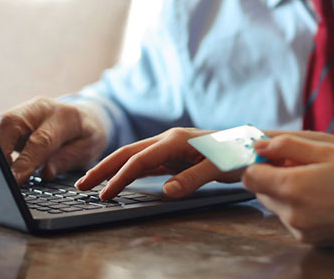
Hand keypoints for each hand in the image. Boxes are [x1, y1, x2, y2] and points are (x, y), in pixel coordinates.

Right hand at [0, 96, 107, 184]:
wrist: (83, 118)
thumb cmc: (85, 135)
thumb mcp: (87, 150)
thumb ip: (66, 159)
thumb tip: (46, 172)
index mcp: (64, 116)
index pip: (41, 139)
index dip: (26, 161)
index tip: (15, 180)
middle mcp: (39, 109)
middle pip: (10, 123)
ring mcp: (22, 111)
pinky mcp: (9, 118)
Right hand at [76, 127, 241, 199]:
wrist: (252, 145)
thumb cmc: (238, 153)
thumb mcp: (219, 168)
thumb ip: (192, 178)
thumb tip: (166, 191)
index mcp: (176, 140)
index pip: (140, 160)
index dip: (120, 177)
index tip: (104, 194)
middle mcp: (169, 139)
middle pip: (129, 153)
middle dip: (104, 168)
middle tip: (80, 186)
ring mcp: (170, 146)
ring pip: (134, 156)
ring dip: (112, 169)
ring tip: (91, 184)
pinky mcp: (174, 154)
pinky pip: (146, 163)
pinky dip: (128, 170)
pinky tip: (119, 179)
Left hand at [243, 134, 333, 246]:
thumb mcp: (326, 151)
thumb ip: (287, 146)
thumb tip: (259, 146)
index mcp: (292, 188)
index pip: (250, 176)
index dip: (259, 162)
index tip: (274, 155)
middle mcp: (291, 214)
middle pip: (262, 192)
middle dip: (274, 177)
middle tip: (302, 165)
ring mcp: (301, 230)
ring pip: (277, 206)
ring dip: (287, 192)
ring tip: (318, 181)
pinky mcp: (310, 240)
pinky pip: (293, 220)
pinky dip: (300, 207)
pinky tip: (324, 198)